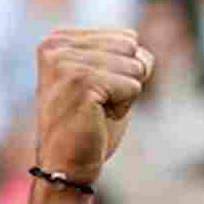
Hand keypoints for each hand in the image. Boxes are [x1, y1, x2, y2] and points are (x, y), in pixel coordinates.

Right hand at [34, 28, 154, 185]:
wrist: (66, 166)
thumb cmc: (89, 126)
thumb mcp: (108, 81)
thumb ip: (126, 58)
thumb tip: (146, 55)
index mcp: (59, 40)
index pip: (127, 38)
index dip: (123, 72)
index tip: (95, 93)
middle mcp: (57, 46)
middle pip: (132, 49)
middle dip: (126, 81)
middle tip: (98, 104)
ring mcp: (67, 63)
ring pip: (135, 67)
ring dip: (124, 97)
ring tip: (96, 112)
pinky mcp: (81, 82)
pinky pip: (133, 87)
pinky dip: (123, 108)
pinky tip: (97, 119)